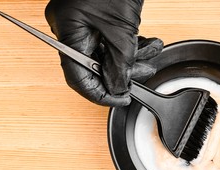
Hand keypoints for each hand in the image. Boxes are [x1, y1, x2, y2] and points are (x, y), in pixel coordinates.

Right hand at [45, 0, 162, 105]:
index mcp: (68, 32)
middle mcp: (70, 30)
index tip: (122, 99)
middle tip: (144, 72)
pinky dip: (130, 44)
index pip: (79, 79)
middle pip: (96, 66)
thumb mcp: (122, 29)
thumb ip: (120, 64)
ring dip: (133, 57)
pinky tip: (146, 40)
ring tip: (152, 49)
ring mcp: (83, 24)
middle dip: (124, 72)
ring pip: (107, 54)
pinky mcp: (97, 19)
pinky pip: (111, 40)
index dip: (102, 95)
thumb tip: (117, 89)